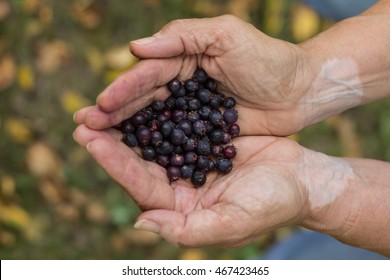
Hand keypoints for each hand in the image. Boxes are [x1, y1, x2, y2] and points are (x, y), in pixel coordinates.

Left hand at [73, 124, 308, 245]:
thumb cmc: (272, 204)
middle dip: (110, 141)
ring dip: (127, 122)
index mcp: (180, 209)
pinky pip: (173, 123)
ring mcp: (189, 161)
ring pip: (151, 141)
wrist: (301, 178)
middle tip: (83, 118)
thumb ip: (185, 230)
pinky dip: (156, 109)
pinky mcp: (201, 140)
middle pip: (138, 162)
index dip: (115, 163)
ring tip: (102, 103)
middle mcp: (179, 186)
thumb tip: (140, 223)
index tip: (90, 139)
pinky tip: (140, 94)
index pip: (141, 186)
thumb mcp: (231, 223)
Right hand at [74, 15, 310, 135]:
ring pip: (154, 122)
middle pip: (143, 100)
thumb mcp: (228, 35)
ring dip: (126, 132)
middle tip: (83, 127)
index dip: (122, 90)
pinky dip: (154, 148)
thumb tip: (136, 47)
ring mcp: (192, 111)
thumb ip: (182, 37)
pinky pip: (175, 141)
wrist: (301, 90)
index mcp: (184, 60)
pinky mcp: (204, 133)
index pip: (147, 75)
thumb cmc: (268, 59)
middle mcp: (183, 86)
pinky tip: (134, 157)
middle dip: (114, 113)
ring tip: (97, 142)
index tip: (99, 106)